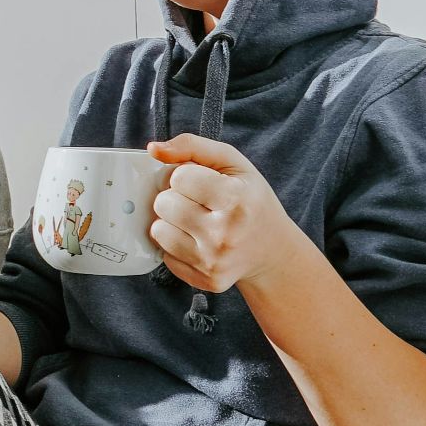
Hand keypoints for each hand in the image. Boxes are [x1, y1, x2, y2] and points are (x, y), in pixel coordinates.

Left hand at [148, 135, 304, 293]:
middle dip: (174, 198)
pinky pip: (165, 255)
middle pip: (164, 204)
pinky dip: (176, 245)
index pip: (178, 177)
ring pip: (158, 231)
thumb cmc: (250, 199)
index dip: (184, 175)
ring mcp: (215, 260)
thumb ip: (192, 145)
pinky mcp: (207, 280)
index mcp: (236, 198)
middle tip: (197, 202)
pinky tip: (197, 241)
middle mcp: (226, 233)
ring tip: (194, 220)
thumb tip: (153, 149)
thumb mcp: (232, 163)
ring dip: (170, 222)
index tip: (200, 181)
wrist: (272, 250)